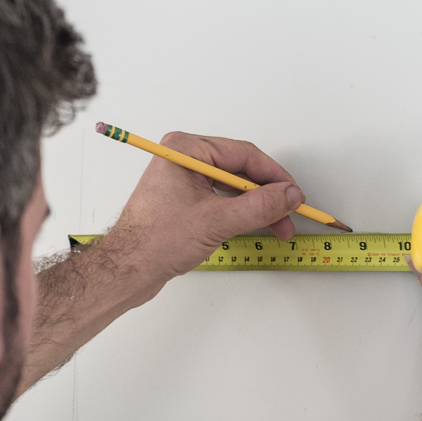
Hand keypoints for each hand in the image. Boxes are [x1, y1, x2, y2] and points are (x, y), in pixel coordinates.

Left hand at [110, 131, 305, 282]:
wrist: (127, 270)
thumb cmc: (154, 241)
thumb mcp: (217, 221)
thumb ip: (259, 206)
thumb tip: (288, 195)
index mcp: (186, 150)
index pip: (243, 155)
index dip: (274, 176)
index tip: (293, 194)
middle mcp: (183, 159)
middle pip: (240, 170)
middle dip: (267, 195)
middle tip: (288, 215)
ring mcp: (183, 180)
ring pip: (232, 187)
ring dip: (256, 207)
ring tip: (276, 226)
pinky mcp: (183, 201)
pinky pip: (221, 200)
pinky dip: (240, 213)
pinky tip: (254, 226)